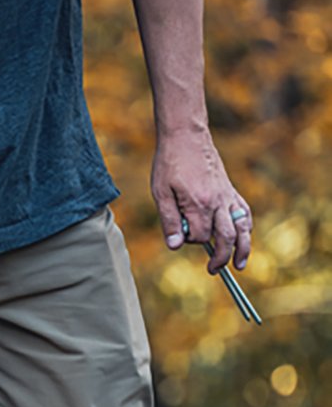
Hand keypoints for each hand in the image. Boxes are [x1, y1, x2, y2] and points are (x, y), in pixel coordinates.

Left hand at [151, 128, 251, 272]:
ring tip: (240, 264)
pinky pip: (244, 212)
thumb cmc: (169, 164)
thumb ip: (170, 221)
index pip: (200, 236)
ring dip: (243, 247)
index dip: (190, 242)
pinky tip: (244, 237)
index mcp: (199, 204)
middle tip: (213, 270)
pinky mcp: (230, 189)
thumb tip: (175, 246)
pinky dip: (246, 227)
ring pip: (242, 227)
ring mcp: (227, 195)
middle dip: (222, 257)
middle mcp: (218, 202)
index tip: (180, 237)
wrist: (186, 136)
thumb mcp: (161, 193)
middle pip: (226, 237)